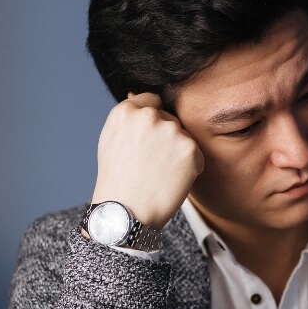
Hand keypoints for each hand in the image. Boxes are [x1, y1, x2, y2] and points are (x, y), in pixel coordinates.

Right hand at [89, 93, 203, 230]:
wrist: (125, 214)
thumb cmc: (117, 181)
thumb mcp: (111, 140)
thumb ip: (128, 118)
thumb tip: (137, 94)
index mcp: (126, 111)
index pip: (152, 101)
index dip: (153, 122)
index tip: (149, 141)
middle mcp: (148, 116)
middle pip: (170, 119)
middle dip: (166, 139)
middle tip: (151, 165)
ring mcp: (170, 131)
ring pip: (183, 137)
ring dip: (178, 153)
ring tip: (159, 174)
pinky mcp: (189, 148)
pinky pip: (196, 154)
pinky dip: (190, 168)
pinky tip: (171, 181)